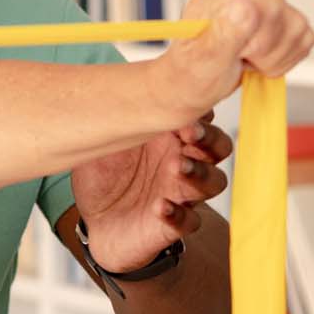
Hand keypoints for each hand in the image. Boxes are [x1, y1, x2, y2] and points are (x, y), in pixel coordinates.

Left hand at [72, 113, 231, 272]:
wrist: (96, 220)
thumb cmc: (103, 175)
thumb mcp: (100, 140)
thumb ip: (108, 118)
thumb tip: (102, 90)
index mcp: (169, 136)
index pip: (200, 117)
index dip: (199, 110)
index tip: (184, 102)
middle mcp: (183, 161)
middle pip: (217, 147)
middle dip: (209, 138)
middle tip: (189, 132)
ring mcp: (182, 193)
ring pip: (212, 182)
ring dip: (198, 173)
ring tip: (176, 167)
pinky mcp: (175, 223)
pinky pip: (189, 221)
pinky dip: (178, 214)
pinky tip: (161, 208)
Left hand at [151, 0, 313, 120]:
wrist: (195, 82)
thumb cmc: (193, 71)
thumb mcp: (203, 58)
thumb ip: (225, 32)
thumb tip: (247, 6)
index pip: (259, 12)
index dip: (254, 45)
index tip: (235, 54)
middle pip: (283, 21)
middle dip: (265, 53)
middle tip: (238, 57)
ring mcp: (266, 1)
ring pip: (298, 30)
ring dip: (275, 58)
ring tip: (246, 57)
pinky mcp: (284, 18)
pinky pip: (305, 40)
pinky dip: (286, 59)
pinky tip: (261, 58)